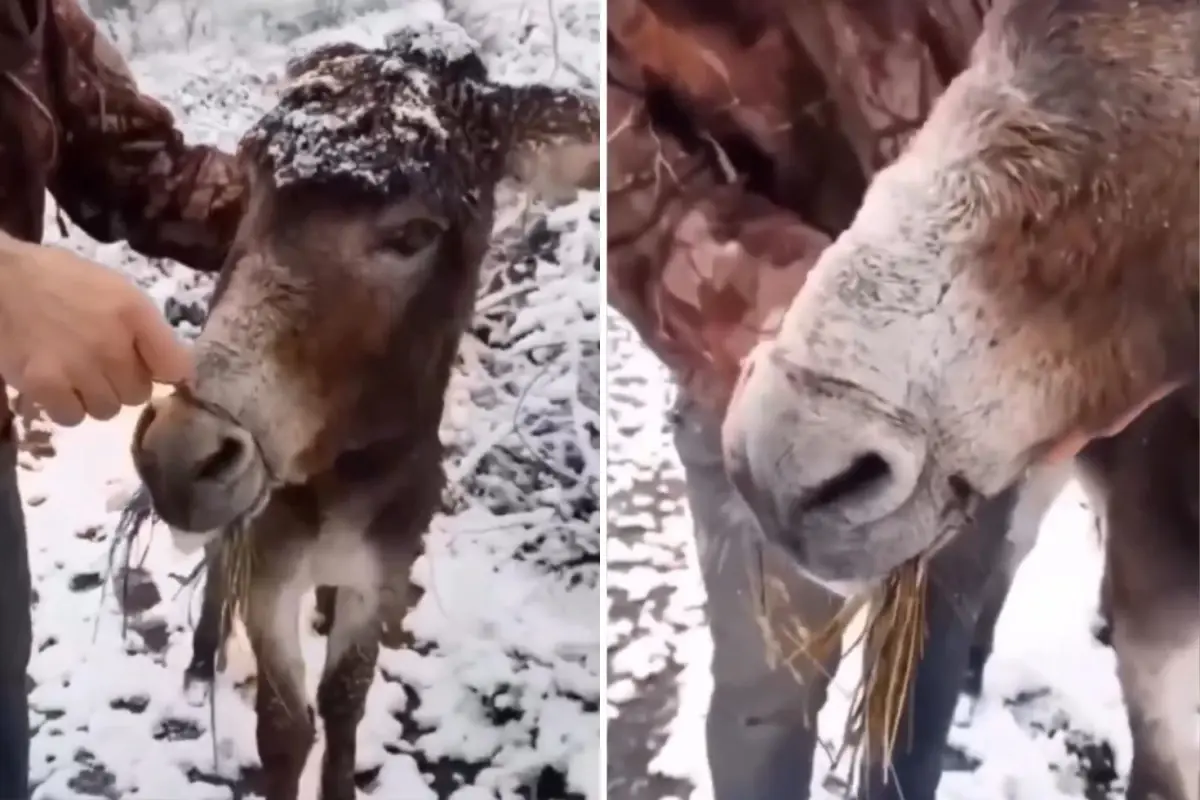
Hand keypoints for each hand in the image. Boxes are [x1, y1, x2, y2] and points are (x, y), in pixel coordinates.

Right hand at [0, 237, 192, 425]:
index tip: (153, 371)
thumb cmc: (61, 281)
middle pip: (139, 394)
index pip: (175, 366)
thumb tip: (171, 371)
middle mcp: (110, 341)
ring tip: (75, 373)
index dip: (165, 374)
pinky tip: (56, 383)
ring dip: (95, 398)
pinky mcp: (43, 384)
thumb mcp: (116, 289)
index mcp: (133, 312)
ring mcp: (77, 365)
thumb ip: (147, 328)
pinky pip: (72, 417)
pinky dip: (66, 406)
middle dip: (124, 383)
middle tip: (101, 365)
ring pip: (108, 410)